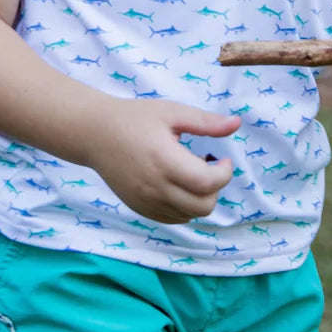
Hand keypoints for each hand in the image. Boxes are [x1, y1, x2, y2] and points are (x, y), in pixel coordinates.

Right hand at [86, 98, 238, 223]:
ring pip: (189, 216)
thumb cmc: (135, 118)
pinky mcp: (139, 208)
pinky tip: (177, 185)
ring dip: (199, 199)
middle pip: (203, 206)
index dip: (224, 173)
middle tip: (207, 168)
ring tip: (190, 175)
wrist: (95, 134)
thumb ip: (205, 122)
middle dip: (215, 189)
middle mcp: (155, 187)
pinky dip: (183, 207)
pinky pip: (172, 219)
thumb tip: (236, 124)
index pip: (208, 183)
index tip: (222, 159)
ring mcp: (146, 201)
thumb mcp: (172, 112)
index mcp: (165, 161)